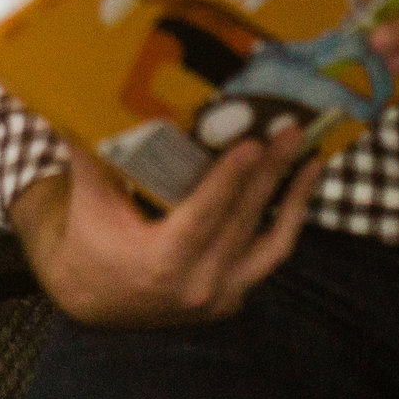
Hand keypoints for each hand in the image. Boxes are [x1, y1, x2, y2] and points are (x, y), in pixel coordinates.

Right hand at [10, 130, 321, 329]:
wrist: (93, 302)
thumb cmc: (89, 240)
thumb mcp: (88, 199)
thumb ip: (93, 152)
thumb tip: (92, 97)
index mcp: (159, 262)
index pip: (201, 217)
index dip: (228, 181)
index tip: (252, 145)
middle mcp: (197, 285)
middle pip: (241, 221)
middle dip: (270, 173)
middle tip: (291, 131)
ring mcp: (222, 295)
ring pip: (270, 243)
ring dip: (293, 198)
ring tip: (311, 157)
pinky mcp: (235, 295)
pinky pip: (270, 255)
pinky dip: (290, 220)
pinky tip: (303, 184)